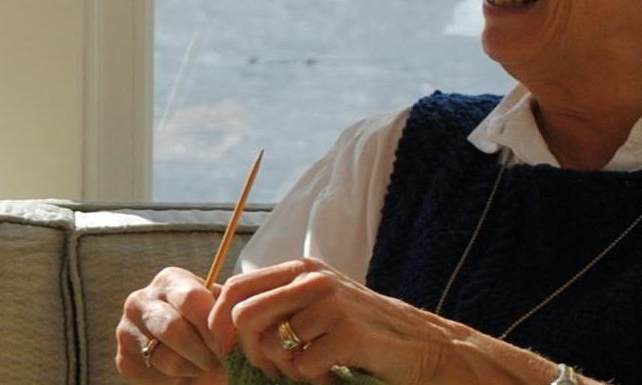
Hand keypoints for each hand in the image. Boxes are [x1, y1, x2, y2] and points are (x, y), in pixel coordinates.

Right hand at [118, 266, 227, 382]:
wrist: (179, 345)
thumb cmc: (204, 321)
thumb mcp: (214, 308)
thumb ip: (222, 312)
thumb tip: (235, 329)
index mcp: (168, 280)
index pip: (191, 299)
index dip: (212, 325)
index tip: (229, 345)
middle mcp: (140, 300)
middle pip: (174, 329)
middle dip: (203, 351)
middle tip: (221, 363)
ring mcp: (126, 330)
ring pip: (165, 358)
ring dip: (193, 368)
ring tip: (206, 368)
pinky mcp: (123, 359)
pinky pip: (153, 376)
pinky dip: (174, 380)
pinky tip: (184, 372)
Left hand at [209, 258, 461, 384]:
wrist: (424, 346)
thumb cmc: (366, 331)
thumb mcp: (320, 305)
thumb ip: (281, 304)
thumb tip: (225, 321)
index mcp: (302, 268)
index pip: (237, 286)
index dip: (218, 321)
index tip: (224, 350)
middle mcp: (314, 278)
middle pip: (244, 314)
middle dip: (248, 351)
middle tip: (272, 369)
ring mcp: (332, 303)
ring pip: (274, 345)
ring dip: (287, 370)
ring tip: (313, 370)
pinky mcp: (348, 332)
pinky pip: (302, 366)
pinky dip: (312, 380)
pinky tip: (333, 375)